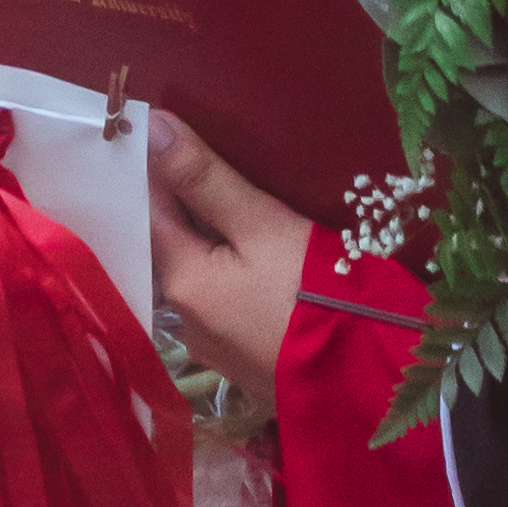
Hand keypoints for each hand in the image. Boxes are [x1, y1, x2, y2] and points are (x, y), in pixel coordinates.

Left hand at [147, 110, 311, 401]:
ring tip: (221, 194)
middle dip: (176, 199)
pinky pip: (215, 296)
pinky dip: (221, 266)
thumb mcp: (265, 226)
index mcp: (178, 281)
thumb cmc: (315, 296)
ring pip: (191, 270)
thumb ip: (206, 179)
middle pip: (166, 242)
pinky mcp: (237, 354)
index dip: (150, 165)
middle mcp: (180, 316)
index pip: (145, 208)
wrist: (363, 380)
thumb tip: (151, 127)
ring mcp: (208, 342)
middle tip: (193, 150)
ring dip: (201, 234)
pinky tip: (244, 250)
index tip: (159, 126)